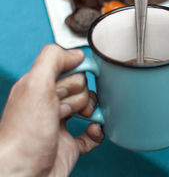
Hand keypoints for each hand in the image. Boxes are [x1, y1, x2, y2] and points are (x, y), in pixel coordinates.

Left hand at [0, 44, 102, 176]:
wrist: (23, 176)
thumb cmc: (23, 137)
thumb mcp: (35, 86)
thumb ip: (53, 60)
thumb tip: (76, 53)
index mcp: (37, 87)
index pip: (68, 69)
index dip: (78, 73)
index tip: (87, 74)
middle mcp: (47, 104)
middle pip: (81, 88)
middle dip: (81, 96)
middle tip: (65, 108)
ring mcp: (59, 125)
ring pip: (88, 107)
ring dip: (91, 112)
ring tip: (80, 118)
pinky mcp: (69, 145)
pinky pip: (93, 132)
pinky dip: (97, 131)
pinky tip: (93, 130)